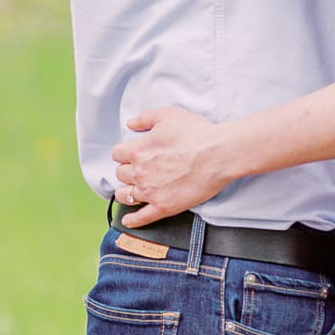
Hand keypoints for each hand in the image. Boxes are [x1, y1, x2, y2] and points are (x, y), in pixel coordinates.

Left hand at [111, 106, 231, 227]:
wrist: (216, 154)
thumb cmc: (195, 133)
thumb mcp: (168, 115)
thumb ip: (145, 119)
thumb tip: (131, 124)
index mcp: (138, 150)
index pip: (118, 154)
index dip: (123, 152)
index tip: (129, 153)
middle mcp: (140, 172)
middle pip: (121, 174)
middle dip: (126, 170)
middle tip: (135, 169)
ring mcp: (150, 192)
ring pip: (126, 195)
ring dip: (125, 192)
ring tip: (128, 191)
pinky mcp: (163, 207)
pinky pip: (141, 217)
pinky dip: (132, 220)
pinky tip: (129, 219)